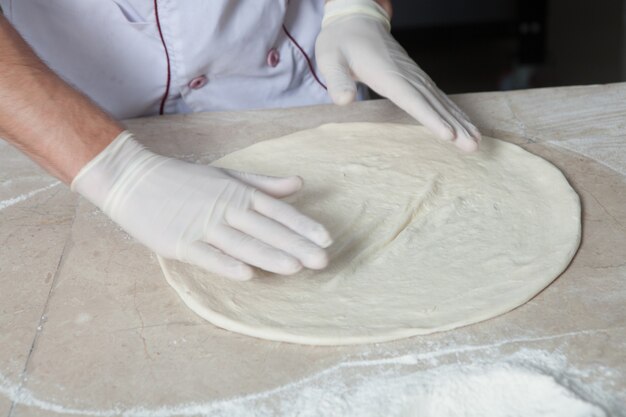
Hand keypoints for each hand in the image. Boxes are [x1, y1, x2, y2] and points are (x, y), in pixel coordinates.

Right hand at [71, 131, 331, 279]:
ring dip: (269, 256)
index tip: (326, 240)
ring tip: (295, 268)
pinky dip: (226, 264)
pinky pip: (207, 256)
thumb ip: (264, 184)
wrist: (134, 178)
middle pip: (266, 230)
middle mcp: (225, 208)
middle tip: (322, 262)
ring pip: (242, 244)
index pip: (277, 212)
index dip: (303, 226)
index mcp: (237, 193)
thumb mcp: (228, 176)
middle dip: (296, 246)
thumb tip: (299, 183)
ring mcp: (202, 226)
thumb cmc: (184, 179)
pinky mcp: (180, 243)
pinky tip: (247, 275)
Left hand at [316, 0, 480, 150]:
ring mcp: (414, 76)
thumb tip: (343, 100)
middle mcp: (407, 76)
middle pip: (434, 103)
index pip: (412, 99)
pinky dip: (453, 112)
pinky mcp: (415, 78)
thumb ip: (336, 80)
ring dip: (460, 121)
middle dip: (455, 126)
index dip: (430, 118)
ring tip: (476, 141)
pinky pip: (438, 97)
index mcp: (387, 74)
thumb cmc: (340, 42)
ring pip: (441, 101)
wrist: (355, 21)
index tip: (448, 135)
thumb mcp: (329, 59)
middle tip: (473, 146)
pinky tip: (464, 124)